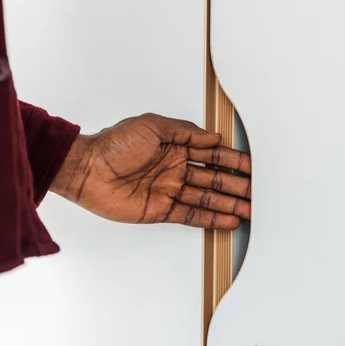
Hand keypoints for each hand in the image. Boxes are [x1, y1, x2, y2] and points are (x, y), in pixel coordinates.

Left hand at [51, 113, 250, 229]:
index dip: (233, 161)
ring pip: (207, 198)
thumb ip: (185, 132)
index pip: (212, 154)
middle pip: (214, 178)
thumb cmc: (114, 144)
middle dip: (237, 185)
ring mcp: (170, 190)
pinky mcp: (161, 210)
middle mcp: (176, 169)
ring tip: (250, 210)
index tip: (252, 166)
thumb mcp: (152, 126)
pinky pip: (191, 215)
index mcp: (175, 147)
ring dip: (229, 204)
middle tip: (257, 192)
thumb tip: (212, 137)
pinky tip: (228, 220)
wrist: (87, 170)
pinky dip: (211, 218)